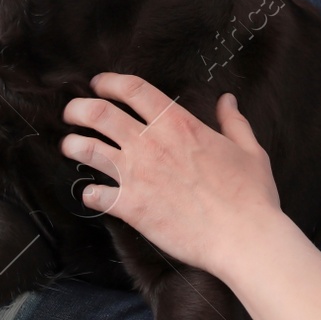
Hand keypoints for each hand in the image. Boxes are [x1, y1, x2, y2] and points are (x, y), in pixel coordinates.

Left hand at [59, 73, 282, 272]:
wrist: (242, 237)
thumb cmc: (250, 194)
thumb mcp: (248, 150)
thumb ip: (233, 122)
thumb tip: (227, 100)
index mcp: (178, 124)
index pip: (133, 89)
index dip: (110, 81)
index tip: (99, 83)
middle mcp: (150, 143)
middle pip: (98, 113)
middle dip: (78, 109)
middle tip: (72, 113)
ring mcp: (137, 175)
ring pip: (87, 149)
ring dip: (73, 145)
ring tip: (70, 146)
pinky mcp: (130, 207)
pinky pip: (94, 195)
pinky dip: (89, 193)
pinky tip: (91, 194)